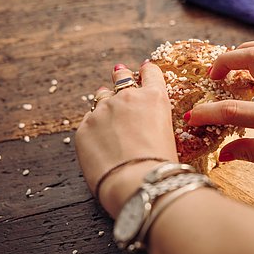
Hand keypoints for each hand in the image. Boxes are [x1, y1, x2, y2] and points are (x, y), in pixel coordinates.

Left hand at [75, 62, 177, 216]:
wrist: (136, 183)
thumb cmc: (160, 167)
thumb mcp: (168, 137)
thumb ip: (154, 122)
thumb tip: (144, 126)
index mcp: (154, 98)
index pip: (151, 72)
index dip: (147, 71)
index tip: (144, 69)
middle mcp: (128, 98)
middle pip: (121, 77)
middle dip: (121, 76)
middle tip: (119, 73)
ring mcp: (102, 111)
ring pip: (101, 97)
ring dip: (104, 100)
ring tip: (105, 107)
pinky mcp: (84, 128)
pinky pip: (88, 121)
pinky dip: (94, 127)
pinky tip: (99, 139)